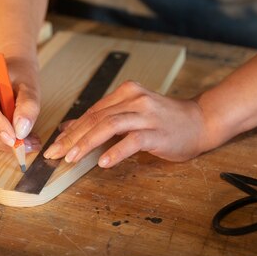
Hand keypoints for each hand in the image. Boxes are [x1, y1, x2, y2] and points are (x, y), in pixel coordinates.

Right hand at [0, 56, 40, 151]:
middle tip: (30, 145)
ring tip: (30, 143)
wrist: (12, 72)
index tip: (15, 138)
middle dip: (3, 140)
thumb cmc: (20, 76)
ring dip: (4, 144)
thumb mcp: (30, 86)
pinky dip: (2, 142)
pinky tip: (20, 140)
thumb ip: (28, 106)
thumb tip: (21, 131)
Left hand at [43, 80, 210, 166]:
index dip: (71, 130)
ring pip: (110, 126)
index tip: (55, 144)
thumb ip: (103, 119)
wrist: (201, 121)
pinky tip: (103, 162)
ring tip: (72, 158)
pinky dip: (116, 151)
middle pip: (96, 118)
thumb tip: (69, 128)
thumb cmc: (165, 121)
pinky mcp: (158, 132)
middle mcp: (134, 99)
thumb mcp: (131, 114)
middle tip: (55, 153)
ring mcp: (147, 114)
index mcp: (126, 92)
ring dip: (87, 143)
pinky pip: (133, 140)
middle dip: (72, 138)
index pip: (92, 112)